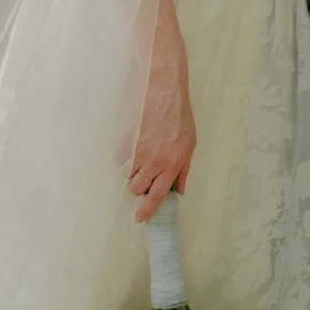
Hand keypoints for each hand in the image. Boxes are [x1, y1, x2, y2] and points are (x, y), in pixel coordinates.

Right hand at [127, 25, 194, 221]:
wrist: (164, 91)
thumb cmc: (179, 117)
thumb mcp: (189, 145)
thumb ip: (183, 170)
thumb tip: (179, 190)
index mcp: (172, 164)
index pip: (157, 196)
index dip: (147, 210)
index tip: (140, 218)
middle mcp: (154, 162)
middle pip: (137, 188)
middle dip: (138, 187)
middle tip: (144, 177)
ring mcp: (138, 151)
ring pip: (127, 175)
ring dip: (132, 172)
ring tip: (141, 158)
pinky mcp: (126, 141)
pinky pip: (120, 158)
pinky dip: (125, 156)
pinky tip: (134, 145)